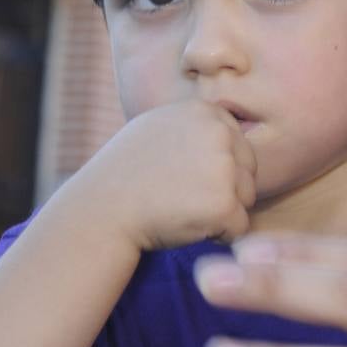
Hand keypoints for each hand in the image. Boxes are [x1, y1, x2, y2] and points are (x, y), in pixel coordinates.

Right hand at [67, 100, 256, 253]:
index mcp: (206, 112)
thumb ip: (196, 124)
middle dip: (224, 189)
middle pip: (248, 170)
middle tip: (183, 197)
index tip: (184, 177)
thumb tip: (230, 120)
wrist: (99, 213)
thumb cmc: (125, 173)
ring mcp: (222, 168)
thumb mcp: (159, 127)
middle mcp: (219, 133)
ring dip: (223, 211)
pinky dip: (220, 234)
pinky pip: (240, 226)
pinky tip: (187, 227)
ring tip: (183, 209)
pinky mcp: (223, 203)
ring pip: (247, 197)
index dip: (215, 168)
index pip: (237, 145)